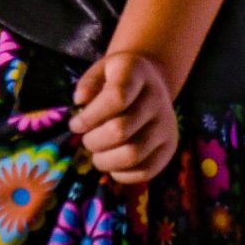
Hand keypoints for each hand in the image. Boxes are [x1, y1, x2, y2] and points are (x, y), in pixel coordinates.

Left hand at [68, 48, 178, 184]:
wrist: (151, 82)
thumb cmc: (117, 78)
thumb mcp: (102, 70)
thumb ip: (88, 83)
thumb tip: (80, 101)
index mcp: (138, 73)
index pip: (116, 97)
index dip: (90, 116)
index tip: (76, 124)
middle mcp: (157, 99)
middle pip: (120, 130)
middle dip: (93, 141)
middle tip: (86, 139)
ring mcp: (166, 124)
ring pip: (132, 155)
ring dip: (105, 160)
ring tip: (97, 154)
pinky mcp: (169, 147)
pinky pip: (145, 171)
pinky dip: (121, 174)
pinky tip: (112, 162)